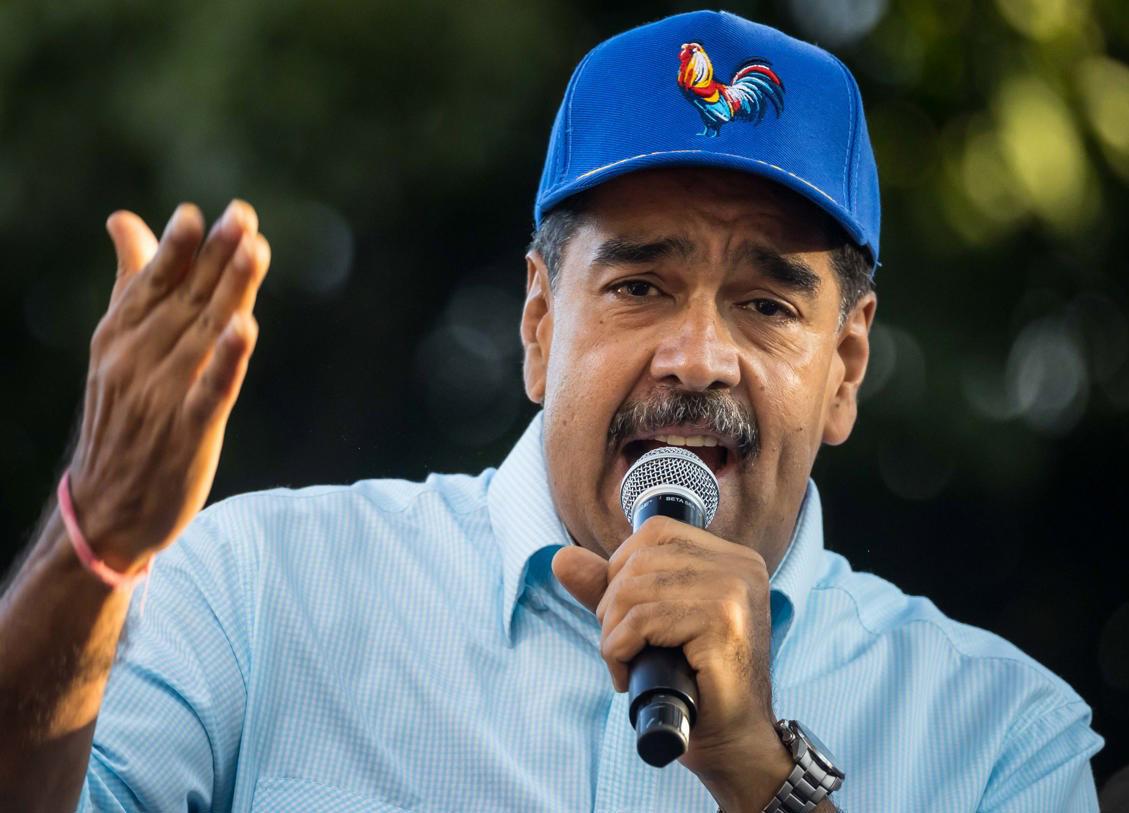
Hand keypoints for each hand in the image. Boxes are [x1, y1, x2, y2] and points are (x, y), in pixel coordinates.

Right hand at [64, 200, 269, 572]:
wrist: (104, 509)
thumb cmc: (121, 419)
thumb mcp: (117, 347)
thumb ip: (131, 282)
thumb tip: (125, 220)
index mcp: (120, 336)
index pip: (153, 281)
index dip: (178, 247)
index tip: (199, 213)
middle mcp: (138, 360)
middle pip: (186, 299)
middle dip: (215, 256)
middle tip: (243, 215)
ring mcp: (163, 395)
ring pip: (204, 334)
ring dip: (231, 292)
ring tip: (254, 252)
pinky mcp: (189, 431)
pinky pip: (212, 389)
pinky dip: (229, 358)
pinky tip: (245, 328)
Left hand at [553, 516, 793, 810]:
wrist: (734, 743)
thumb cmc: (695, 684)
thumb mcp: (649, 624)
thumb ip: (609, 588)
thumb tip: (562, 558)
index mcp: (733, 558)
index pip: (657, 532)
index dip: (622, 567)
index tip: (624, 614)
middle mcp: (741, 567)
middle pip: (642, 557)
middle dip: (612, 603)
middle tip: (620, 646)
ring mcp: (735, 593)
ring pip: (636, 588)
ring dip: (613, 631)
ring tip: (624, 662)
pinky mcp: (722, 624)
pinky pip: (644, 619)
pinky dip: (620, 648)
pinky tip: (629, 674)